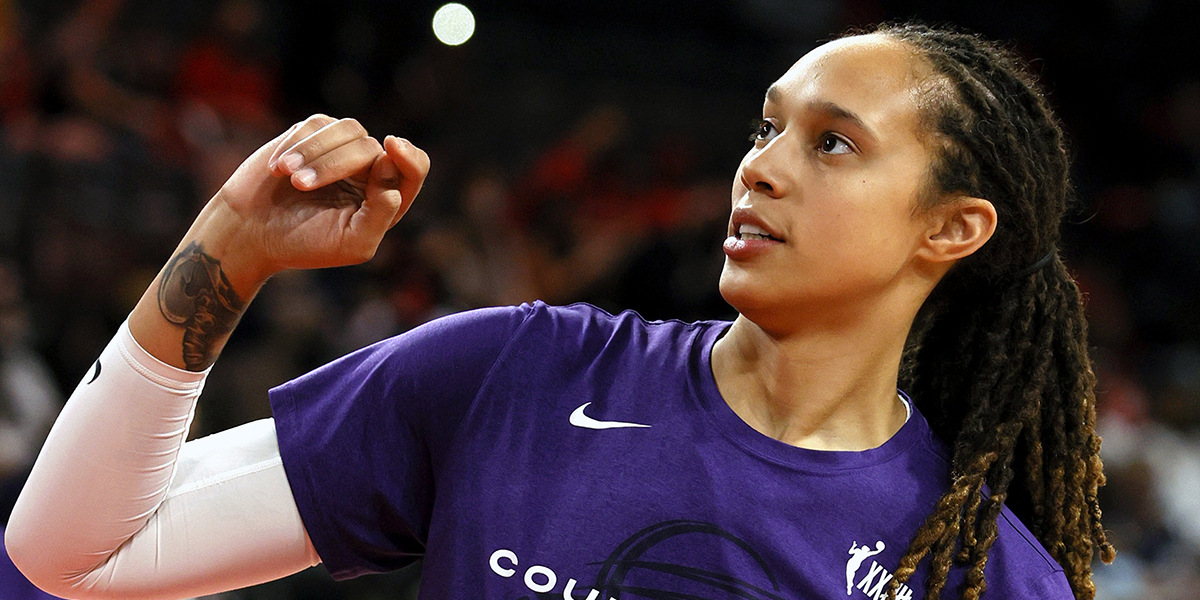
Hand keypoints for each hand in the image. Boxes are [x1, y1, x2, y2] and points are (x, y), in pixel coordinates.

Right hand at [204, 114, 429, 283]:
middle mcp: (369, 172)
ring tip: (287, 175)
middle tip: (300, 185)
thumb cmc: (303, 244)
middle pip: (371, 149)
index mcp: (385, 199)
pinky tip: (277, 169)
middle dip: (335, 165)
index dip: (409, 157)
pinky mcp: (313, 135)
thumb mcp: (352, 243)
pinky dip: (297, 144)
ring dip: (315, 152)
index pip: (415, 168)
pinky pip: (318, 124)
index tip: (392, 147)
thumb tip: (392, 175)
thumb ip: (381, 213)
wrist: (250, 232)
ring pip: (349, 130)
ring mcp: (341, 150)